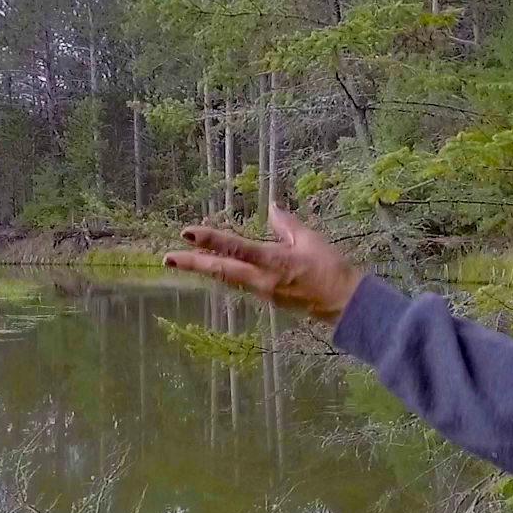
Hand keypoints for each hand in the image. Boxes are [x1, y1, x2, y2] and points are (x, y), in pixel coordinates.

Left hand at [163, 204, 364, 323]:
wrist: (345, 304)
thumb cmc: (331, 269)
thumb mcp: (310, 241)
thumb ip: (286, 225)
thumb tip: (271, 207)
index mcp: (273, 262)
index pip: (236, 248)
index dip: (210, 240)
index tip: (187, 232)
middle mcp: (262, 280)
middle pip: (221, 270)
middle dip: (193, 263)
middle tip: (167, 258)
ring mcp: (263, 292)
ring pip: (227, 278)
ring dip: (205, 269)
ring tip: (182, 261)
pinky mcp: (268, 298)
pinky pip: (240, 284)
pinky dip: (224, 274)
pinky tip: (213, 268)